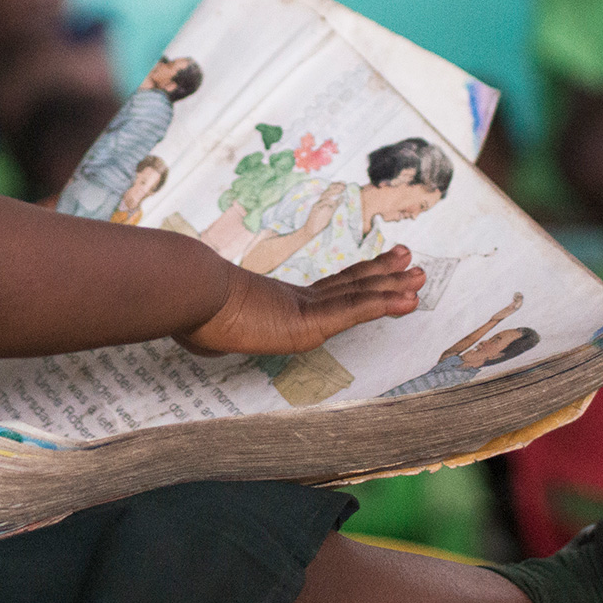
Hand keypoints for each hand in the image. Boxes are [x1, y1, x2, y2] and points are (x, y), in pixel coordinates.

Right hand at [177, 248, 421, 356]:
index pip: (328, 291)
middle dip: (383, 275)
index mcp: (278, 303)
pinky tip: (405, 299)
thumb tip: (196, 342)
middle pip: (350, 286)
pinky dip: (382, 306)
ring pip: (358, 297)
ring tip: (419, 275)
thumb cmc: (188, 309)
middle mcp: (296, 301)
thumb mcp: (204, 329)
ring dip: (392, 288)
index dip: (359, 277)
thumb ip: (211, 336)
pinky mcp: (307, 320)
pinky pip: (352, 312)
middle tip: (410, 259)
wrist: (184, 292)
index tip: (383, 264)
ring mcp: (302, 310)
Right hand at [302, 186, 346, 234]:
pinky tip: (334, 201)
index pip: (329, 191)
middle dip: (335, 187)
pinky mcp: (315, 210)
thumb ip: (335, 206)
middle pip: (327, 191)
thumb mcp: (330, 212)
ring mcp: (316, 205)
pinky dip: (328, 202)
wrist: (310, 229)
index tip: (343, 183)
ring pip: (324, 196)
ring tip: (340, 190)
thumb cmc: (320, 222)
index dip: (336, 186)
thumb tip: (342, 198)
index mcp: (322, 201)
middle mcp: (319, 201)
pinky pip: (322, 204)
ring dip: (333, 192)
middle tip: (343, 185)